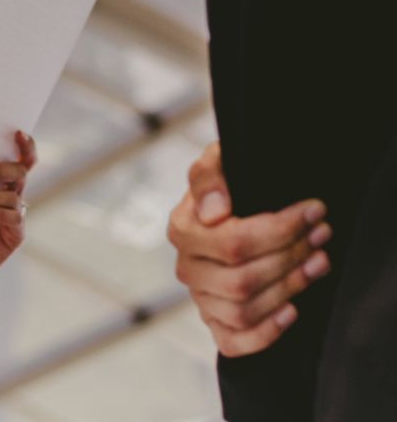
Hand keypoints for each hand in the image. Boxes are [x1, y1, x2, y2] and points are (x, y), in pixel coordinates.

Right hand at [168, 142, 332, 356]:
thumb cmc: (226, 184)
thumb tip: (215, 213)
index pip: (234, 243)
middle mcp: (186, 267)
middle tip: (321, 236)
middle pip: (242, 280)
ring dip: (288, 290)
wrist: (227, 210)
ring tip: (318, 263)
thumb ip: (208, 176)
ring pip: (242, 311)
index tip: (314, 211)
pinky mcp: (213, 320)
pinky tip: (292, 310)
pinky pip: (231, 342)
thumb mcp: (216, 162)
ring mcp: (199, 296)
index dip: (280, 231)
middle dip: (291, 258)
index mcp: (182, 230)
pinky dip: (265, 333)